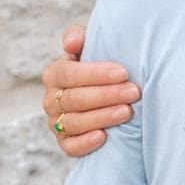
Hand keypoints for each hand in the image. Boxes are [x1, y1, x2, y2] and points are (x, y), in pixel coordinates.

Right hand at [43, 23, 140, 155]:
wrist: (106, 94)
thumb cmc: (100, 68)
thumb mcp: (89, 47)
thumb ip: (79, 37)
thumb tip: (71, 43)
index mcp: (54, 75)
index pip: (70, 74)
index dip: (96, 74)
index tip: (123, 72)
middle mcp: (51, 100)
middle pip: (75, 99)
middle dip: (106, 95)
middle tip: (134, 92)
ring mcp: (56, 123)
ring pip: (75, 122)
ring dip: (102, 117)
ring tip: (127, 112)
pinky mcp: (65, 143)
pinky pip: (70, 147)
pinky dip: (85, 143)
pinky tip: (103, 137)